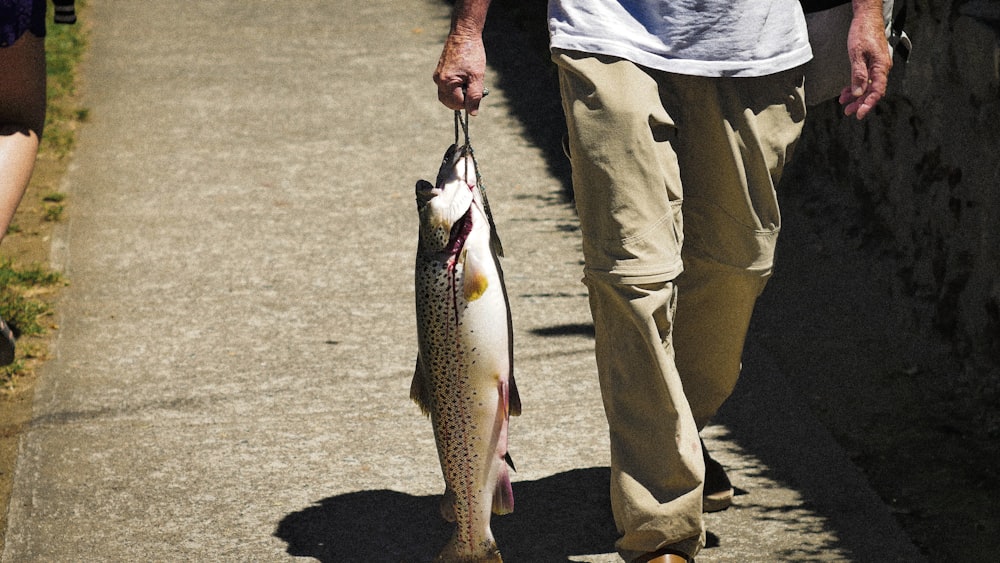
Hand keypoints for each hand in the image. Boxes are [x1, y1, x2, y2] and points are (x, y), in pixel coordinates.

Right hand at [433, 31, 486, 114]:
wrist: (464, 33)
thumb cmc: (471, 53)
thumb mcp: (477, 77)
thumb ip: (475, 96)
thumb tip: (473, 113)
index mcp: (446, 82)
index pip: (457, 104)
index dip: (469, 102)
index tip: (477, 91)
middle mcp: (438, 80)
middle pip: (449, 102)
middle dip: (462, 100)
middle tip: (472, 87)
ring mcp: (438, 76)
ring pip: (448, 95)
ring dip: (459, 94)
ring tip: (469, 80)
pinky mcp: (440, 72)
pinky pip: (447, 87)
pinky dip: (456, 87)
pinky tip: (464, 76)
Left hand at [839, 3, 891, 119]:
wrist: (867, 17)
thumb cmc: (863, 32)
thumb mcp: (857, 54)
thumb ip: (858, 74)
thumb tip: (859, 93)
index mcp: (881, 67)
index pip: (876, 91)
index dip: (868, 104)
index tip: (859, 114)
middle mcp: (881, 68)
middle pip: (872, 91)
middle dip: (860, 103)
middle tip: (848, 112)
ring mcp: (877, 65)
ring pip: (868, 85)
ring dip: (856, 96)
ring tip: (844, 103)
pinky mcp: (872, 62)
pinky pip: (865, 78)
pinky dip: (856, 85)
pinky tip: (847, 91)